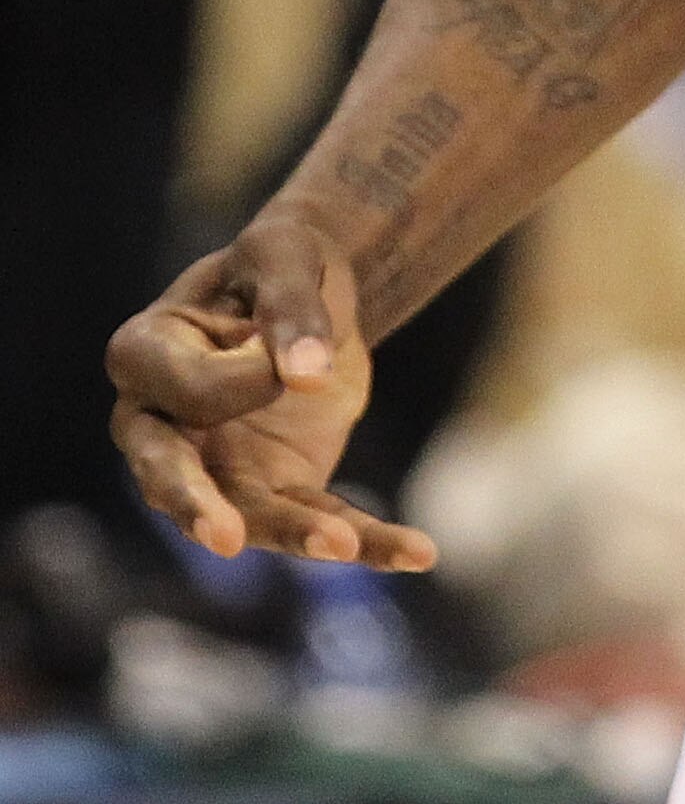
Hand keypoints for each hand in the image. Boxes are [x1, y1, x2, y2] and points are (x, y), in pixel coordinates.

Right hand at [107, 215, 434, 571]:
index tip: (293, 358)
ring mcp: (214, 467)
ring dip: (295, 533)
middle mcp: (162, 424)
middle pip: (169, 476)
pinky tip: (417, 551)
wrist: (313, 286)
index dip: (248, 376)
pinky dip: (369, 538)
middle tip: (226, 539)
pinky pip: (315, 519)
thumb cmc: (280, 260)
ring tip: (345, 545)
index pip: (189, 389)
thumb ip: (290, 307)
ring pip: (247, 515)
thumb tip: (306, 377)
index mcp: (145, 354)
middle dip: (198, 508)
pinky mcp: (272, 488)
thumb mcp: (285, 254)